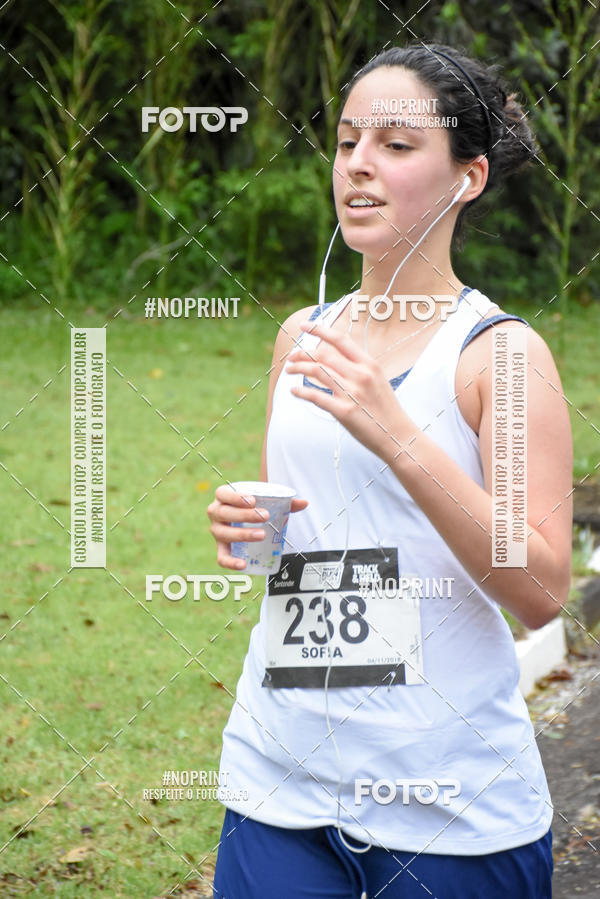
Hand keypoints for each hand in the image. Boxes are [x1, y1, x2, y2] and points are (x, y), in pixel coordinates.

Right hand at [207, 484, 308, 569]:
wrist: (246, 520)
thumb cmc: (255, 507)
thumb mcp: (266, 502)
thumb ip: (285, 502)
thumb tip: (304, 503)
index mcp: (223, 497)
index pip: (223, 493)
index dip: (235, 497)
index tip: (253, 500)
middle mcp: (216, 513)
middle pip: (224, 513)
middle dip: (244, 515)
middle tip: (265, 516)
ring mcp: (217, 531)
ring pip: (223, 534)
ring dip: (242, 534)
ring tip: (261, 535)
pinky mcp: (221, 548)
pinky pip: (222, 557)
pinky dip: (230, 562)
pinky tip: (243, 564)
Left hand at [285, 321, 407, 460]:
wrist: (398, 436)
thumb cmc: (386, 409)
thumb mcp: (378, 380)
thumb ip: (358, 368)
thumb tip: (334, 361)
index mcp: (369, 364)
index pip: (340, 339)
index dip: (319, 329)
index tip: (303, 326)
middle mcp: (360, 375)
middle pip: (323, 354)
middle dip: (302, 353)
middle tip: (291, 357)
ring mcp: (352, 393)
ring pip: (317, 371)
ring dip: (298, 368)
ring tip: (289, 371)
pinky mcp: (344, 411)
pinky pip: (316, 397)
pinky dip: (301, 392)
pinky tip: (294, 391)